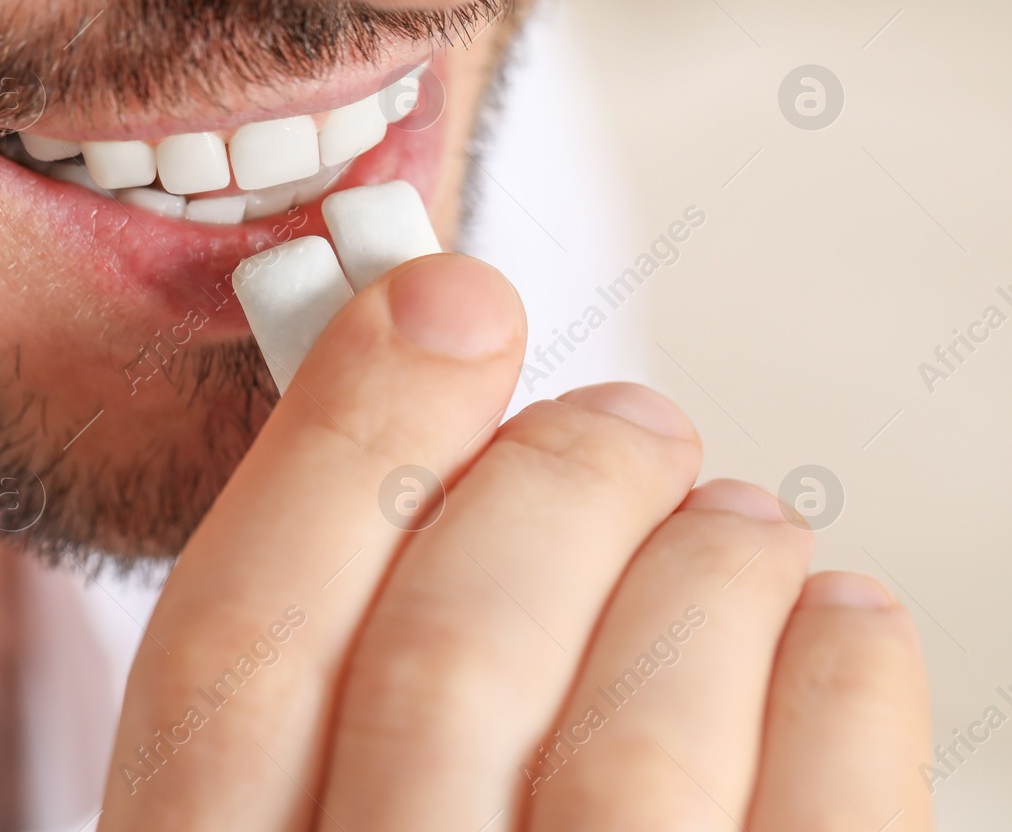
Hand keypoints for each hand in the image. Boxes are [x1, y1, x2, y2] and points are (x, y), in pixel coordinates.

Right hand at [100, 254, 930, 830]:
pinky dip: (843, 681)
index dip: (344, 439)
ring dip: (707, 563)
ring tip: (728, 523)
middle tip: (616, 419)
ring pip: (641, 737)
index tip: (440, 303)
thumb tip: (435, 421)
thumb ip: (326, 667)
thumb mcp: (285, 827)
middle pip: (452, 657)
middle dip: (551, 479)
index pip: (238, 643)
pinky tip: (829, 626)